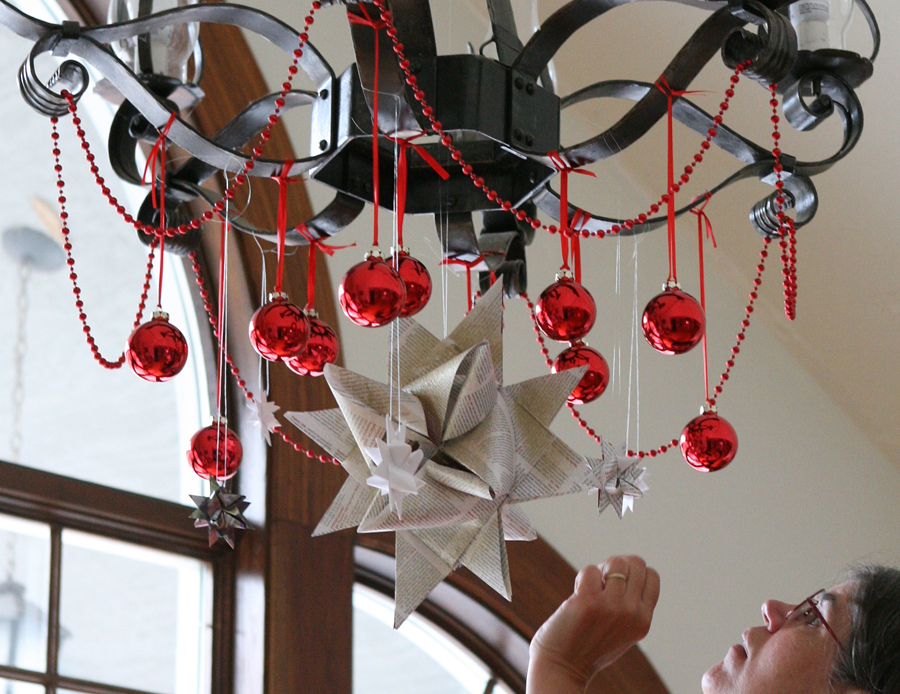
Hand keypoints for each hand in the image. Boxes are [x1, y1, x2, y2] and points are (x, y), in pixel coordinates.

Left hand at [526, 556, 660, 693]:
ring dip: (600, 570)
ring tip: (591, 588)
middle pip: (636, 563)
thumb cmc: (588, 646)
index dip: (633, 572)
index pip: (652, 576)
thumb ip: (631, 605)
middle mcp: (632, 613)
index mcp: (643, 620)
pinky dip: (582, 578)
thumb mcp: (623, 630)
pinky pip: (591, 570)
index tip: (617, 583)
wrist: (562, 668)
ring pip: (616, 562)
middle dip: (617, 567)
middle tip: (602, 583)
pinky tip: (578, 594)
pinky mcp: (588, 602)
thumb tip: (626, 564)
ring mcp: (612, 607)